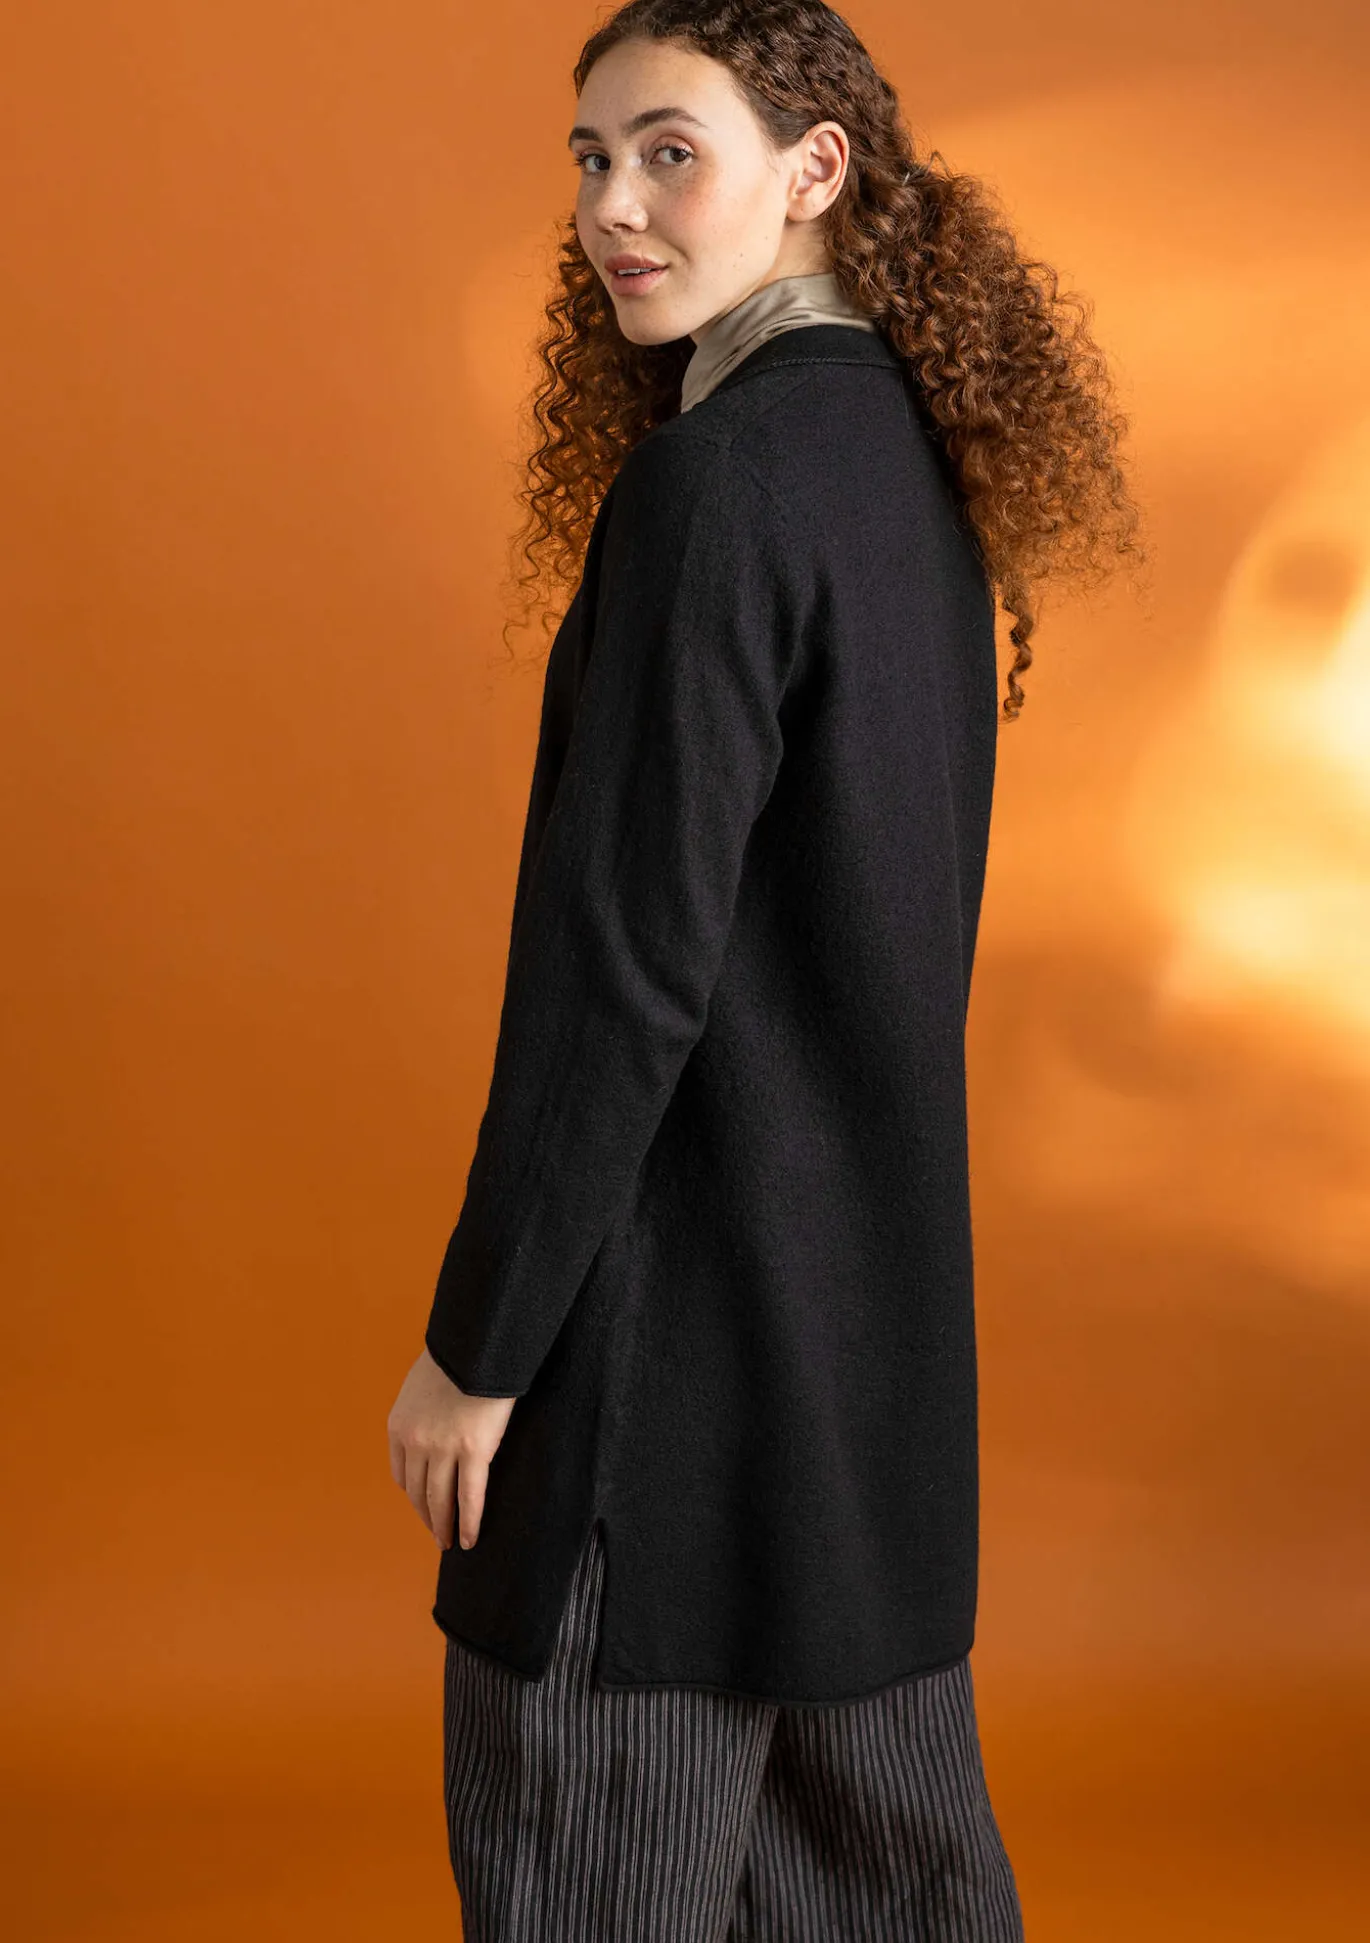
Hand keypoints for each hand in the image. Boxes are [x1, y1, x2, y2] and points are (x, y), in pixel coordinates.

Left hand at [387, 1346, 517, 1551]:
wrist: (478, 1343)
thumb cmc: (458, 1356)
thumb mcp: (423, 1382)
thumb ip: (423, 1408)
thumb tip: (435, 1419)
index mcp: (399, 1425)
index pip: (401, 1474)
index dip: (413, 1494)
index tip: (423, 1506)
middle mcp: (415, 1442)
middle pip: (417, 1492)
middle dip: (427, 1516)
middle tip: (437, 1536)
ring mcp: (442, 1449)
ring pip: (440, 1499)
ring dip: (443, 1526)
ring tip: (450, 1542)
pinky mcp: (473, 1451)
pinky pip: (469, 1497)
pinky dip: (468, 1522)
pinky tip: (469, 1538)